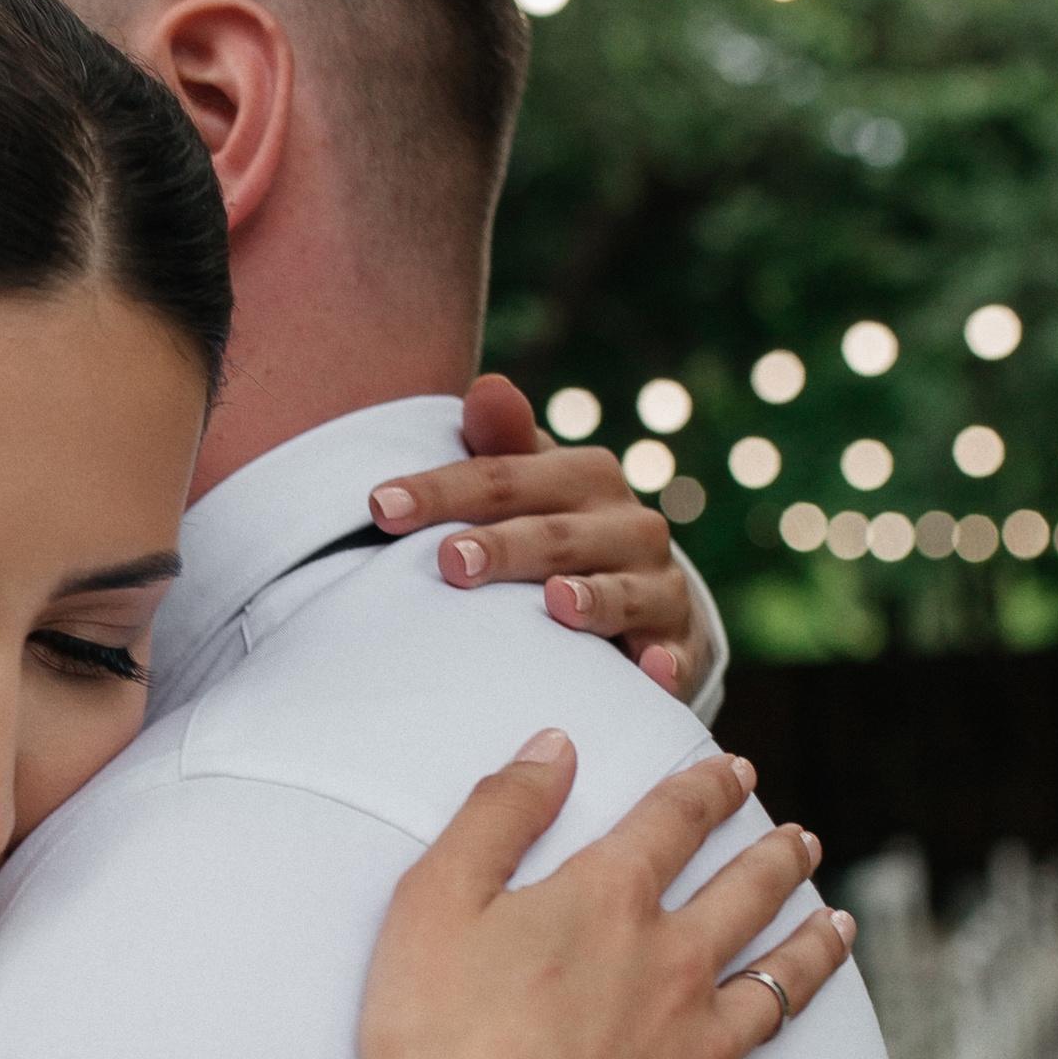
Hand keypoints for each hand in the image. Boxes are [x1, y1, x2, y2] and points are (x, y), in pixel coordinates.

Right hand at [358, 736, 872, 1058]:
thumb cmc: (438, 1048)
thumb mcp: (433, 904)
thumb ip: (496, 815)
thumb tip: (554, 747)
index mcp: (609, 902)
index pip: (673, 821)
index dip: (708, 789)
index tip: (735, 773)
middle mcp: (675, 966)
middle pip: (747, 895)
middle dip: (777, 858)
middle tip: (799, 841)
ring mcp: (702, 1053)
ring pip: (784, 986)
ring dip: (815, 949)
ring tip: (836, 924)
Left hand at [368, 373, 700, 699]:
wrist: (646, 596)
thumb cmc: (560, 530)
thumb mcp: (531, 486)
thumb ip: (501, 445)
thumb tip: (487, 387)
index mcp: (583, 477)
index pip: (503, 478)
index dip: (442, 491)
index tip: (379, 506)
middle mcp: (628, 525)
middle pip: (556, 534)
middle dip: (504, 547)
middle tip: (448, 562)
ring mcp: (657, 585)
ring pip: (619, 592)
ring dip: (591, 599)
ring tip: (556, 602)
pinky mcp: (677, 646)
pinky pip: (675, 657)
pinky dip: (666, 663)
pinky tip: (650, 670)